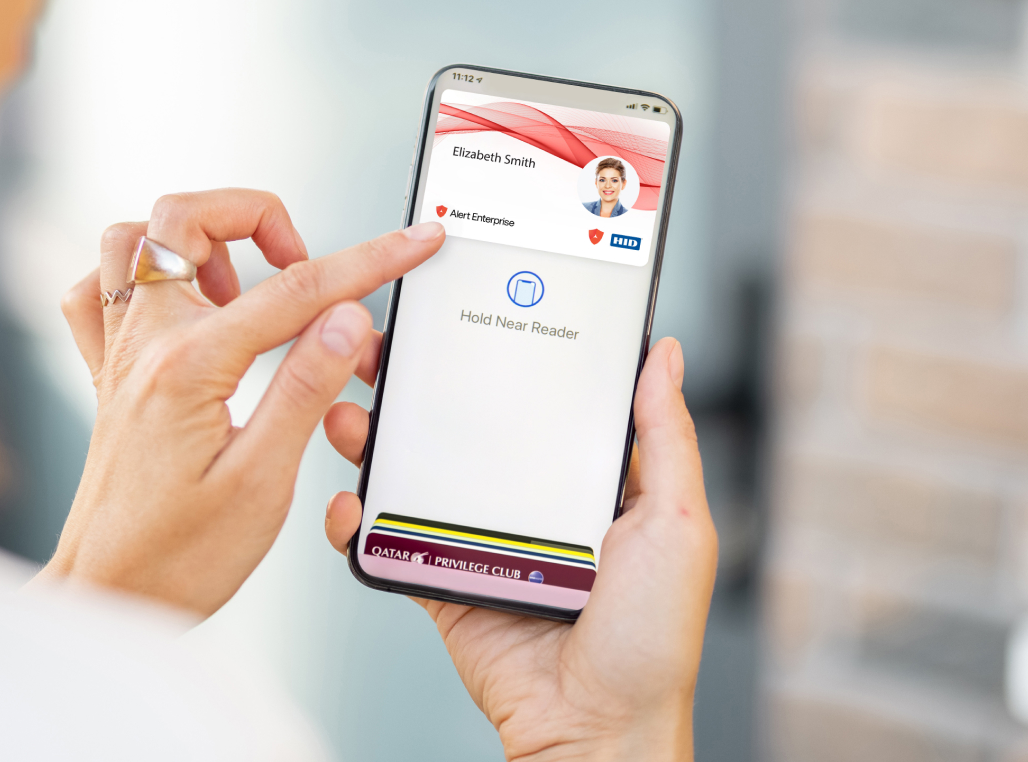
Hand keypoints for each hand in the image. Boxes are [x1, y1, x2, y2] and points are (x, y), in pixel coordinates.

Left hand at [42, 188, 446, 617]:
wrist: (106, 596)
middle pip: (186, 219)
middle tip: (302, 268)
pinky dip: (136, 277)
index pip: (295, 290)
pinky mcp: (107, 376)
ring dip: (194, 241)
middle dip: (257, 219)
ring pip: (132, 240)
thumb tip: (347, 317)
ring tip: (242, 286)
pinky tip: (181, 307)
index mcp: (190, 366)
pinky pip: (97, 293)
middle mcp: (144, 345)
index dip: (368, 261)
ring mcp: (118, 355)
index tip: (413, 242)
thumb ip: (305, 387)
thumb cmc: (178, 557)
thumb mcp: (262, 480)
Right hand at [323, 337, 716, 761]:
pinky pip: (389, 539)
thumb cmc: (652, 642)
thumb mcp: (678, 523)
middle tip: (388, 347)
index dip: (509, 351)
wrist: (597, 731)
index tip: (474, 307)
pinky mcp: (440, 579)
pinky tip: (350, 498)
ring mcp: (480, 539)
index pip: (543, 398)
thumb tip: (665, 354)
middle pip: (467, 425)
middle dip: (422, 384)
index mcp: (590, 481)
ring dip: (375, 437)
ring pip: (417, 472)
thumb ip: (665, 437)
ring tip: (350, 408)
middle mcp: (531, 502)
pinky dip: (358, 518)